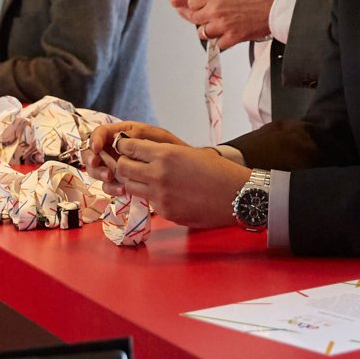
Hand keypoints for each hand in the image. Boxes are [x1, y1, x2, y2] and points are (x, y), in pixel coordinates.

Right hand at [84, 121, 185, 184]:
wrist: (185, 169)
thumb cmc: (173, 148)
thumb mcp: (158, 137)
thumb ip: (138, 134)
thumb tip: (117, 139)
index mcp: (122, 133)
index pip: (100, 133)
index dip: (95, 139)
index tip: (97, 148)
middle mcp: (115, 149)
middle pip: (92, 153)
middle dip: (93, 161)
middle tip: (103, 168)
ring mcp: (116, 165)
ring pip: (97, 170)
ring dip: (101, 175)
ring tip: (111, 178)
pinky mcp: (120, 180)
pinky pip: (109, 185)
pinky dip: (112, 187)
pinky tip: (122, 190)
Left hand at [91, 126, 247, 226]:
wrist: (236, 194)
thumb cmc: (217, 170)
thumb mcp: (188, 153)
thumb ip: (163, 154)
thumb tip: (142, 154)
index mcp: (165, 154)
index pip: (129, 148)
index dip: (124, 147)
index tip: (124, 148)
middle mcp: (158, 174)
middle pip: (122, 168)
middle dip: (123, 165)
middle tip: (130, 165)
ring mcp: (160, 195)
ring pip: (130, 187)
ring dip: (134, 182)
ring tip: (145, 180)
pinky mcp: (165, 211)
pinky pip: (148, 202)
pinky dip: (151, 197)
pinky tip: (164, 193)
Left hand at [186, 0, 281, 49]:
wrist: (279, 3)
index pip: (192, 2)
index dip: (197, 4)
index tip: (201, 6)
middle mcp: (215, 8)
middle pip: (195, 18)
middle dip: (201, 17)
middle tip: (208, 17)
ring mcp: (223, 24)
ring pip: (203, 33)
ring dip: (209, 30)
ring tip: (217, 28)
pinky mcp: (233, 37)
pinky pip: (218, 44)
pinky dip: (221, 42)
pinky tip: (227, 36)